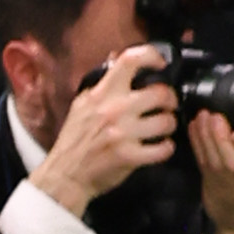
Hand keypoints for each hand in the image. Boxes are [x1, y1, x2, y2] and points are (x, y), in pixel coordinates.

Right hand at [42, 43, 181, 214]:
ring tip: (164, 128)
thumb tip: (115, 57)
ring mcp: (123, 134)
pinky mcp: (129, 157)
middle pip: (160, 92)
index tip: (160, 65)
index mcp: (102, 94)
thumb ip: (101, 83)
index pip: (131, 60)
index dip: (152, 56)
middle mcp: (115, 110)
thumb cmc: (72, 141)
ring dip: (170, 124)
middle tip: (167, 105)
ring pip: (165, 121)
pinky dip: (166, 148)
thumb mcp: (81, 105)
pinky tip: (162, 147)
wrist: (63, 177)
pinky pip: (162, 149)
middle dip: (170, 99)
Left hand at [194, 108, 233, 233]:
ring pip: (213, 159)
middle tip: (214, 117)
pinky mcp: (209, 181)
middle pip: (230, 158)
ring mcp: (224, 180)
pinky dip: (196, 144)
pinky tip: (192, 127)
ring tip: (201, 117)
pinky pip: (201, 161)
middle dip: (220, 138)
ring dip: (205, 137)